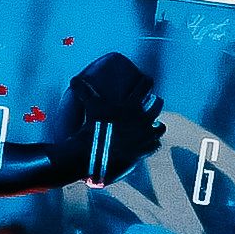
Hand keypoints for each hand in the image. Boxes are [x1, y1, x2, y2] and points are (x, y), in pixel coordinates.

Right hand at [53, 52, 161, 184]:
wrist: (97, 154)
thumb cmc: (93, 127)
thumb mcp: (89, 106)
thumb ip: (83, 90)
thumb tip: (74, 79)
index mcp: (132, 105)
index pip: (145, 86)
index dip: (146, 81)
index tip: (146, 79)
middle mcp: (143, 119)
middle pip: (157, 104)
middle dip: (155, 101)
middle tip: (149, 102)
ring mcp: (146, 135)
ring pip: (160, 126)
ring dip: (156, 124)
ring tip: (152, 124)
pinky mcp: (146, 150)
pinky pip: (155, 145)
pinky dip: (152, 144)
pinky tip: (147, 143)